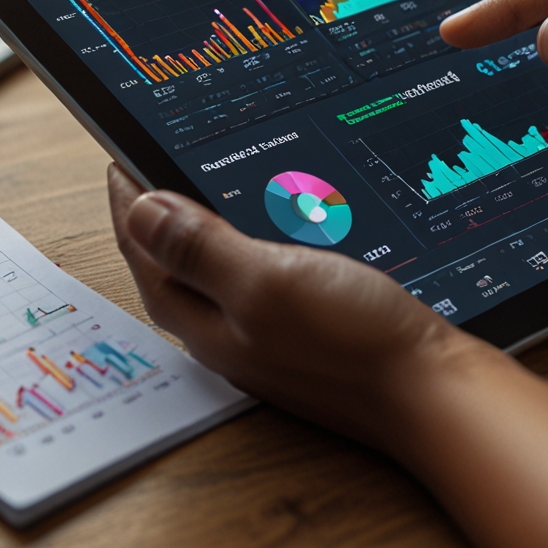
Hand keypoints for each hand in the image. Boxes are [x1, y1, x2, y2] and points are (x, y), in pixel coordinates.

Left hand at [106, 163, 472, 452]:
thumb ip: (202, 250)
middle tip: (146, 172)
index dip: (127, 203)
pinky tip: (264, 236)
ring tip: (193, 194)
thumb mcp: (267, 283)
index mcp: (205, 322)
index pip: (143, 253)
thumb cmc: (352, 342)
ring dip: (196, 233)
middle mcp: (227, 333)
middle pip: (170, 268)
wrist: (428, 389)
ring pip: (212, 275)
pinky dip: (243, 248)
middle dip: (152, 220)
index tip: (118, 158)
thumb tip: (140, 209)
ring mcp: (266, 335)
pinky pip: (253, 282)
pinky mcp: (302, 331)